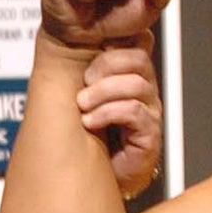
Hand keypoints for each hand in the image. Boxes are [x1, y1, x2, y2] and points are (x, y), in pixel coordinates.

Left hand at [77, 40, 160, 197]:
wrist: (93, 177)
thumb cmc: (83, 136)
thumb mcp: (77, 94)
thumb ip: (78, 68)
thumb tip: (61, 35)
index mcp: (128, 73)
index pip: (135, 41)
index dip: (112, 44)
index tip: (87, 60)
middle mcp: (143, 88)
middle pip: (137, 57)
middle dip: (104, 66)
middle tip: (83, 84)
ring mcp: (149, 110)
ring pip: (135, 84)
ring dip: (102, 93)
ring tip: (82, 106)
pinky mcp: (150, 133)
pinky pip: (134, 110)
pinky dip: (107, 113)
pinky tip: (89, 122)